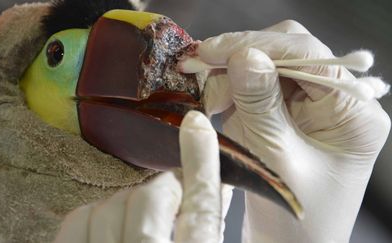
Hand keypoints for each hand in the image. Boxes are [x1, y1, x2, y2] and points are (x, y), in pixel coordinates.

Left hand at [53, 111, 232, 242]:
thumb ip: (207, 219)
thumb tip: (216, 177)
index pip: (202, 207)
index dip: (201, 160)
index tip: (196, 123)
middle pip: (151, 198)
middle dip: (160, 186)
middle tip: (166, 191)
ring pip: (110, 205)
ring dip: (125, 202)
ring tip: (135, 218)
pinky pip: (76, 221)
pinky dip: (90, 215)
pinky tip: (104, 226)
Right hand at [197, 20, 389, 241]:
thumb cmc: (295, 216)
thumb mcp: (277, 157)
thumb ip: (261, 103)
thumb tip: (243, 54)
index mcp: (351, 112)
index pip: (308, 55)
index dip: (259, 44)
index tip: (212, 50)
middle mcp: (333, 101)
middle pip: (286, 53)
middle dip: (240, 57)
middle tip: (201, 69)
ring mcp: (306, 105)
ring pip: (265, 66)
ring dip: (230, 76)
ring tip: (209, 101)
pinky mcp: (282, 113)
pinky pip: (252, 86)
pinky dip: (229, 90)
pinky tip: (214, 103)